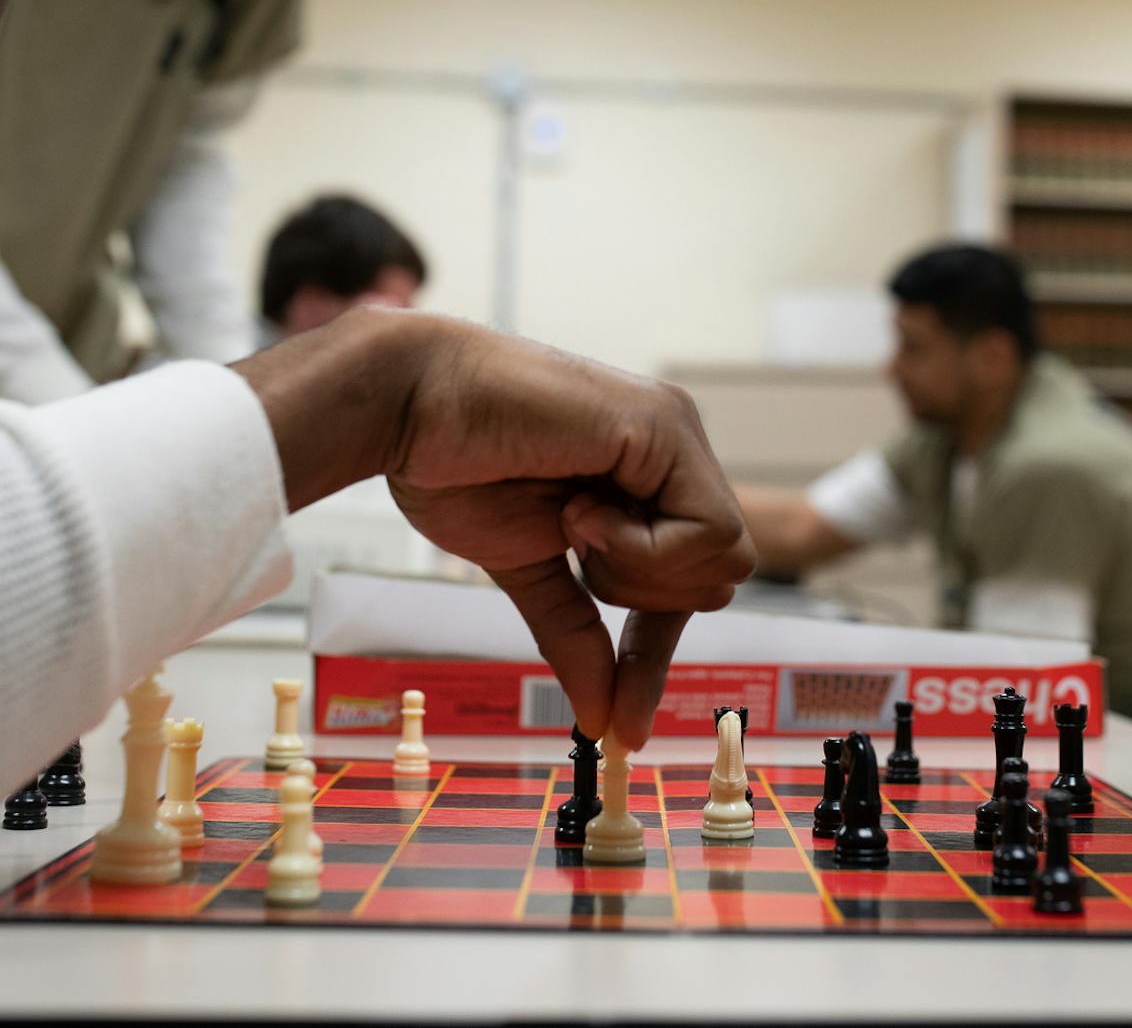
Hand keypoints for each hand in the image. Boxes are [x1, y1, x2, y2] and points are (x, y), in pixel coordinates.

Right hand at [233, 308, 754, 747]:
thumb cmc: (453, 467)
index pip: (686, 584)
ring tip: (572, 521)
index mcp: (643, 479)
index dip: (653, 654)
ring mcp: (674, 435)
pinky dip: (642, 548)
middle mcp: (671, 453)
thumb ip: (573, 632)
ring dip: (638, 569)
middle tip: (577, 558)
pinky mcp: (665, 427)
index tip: (624, 724)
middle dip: (646, 602)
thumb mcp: (527, 567)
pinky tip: (580, 511)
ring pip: (724, 560)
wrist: (407, 407)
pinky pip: (706, 533)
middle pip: (718, 576)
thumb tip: (599, 717)